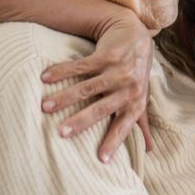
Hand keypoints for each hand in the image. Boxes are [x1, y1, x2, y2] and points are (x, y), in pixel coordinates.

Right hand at [39, 14, 154, 160]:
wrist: (135, 35)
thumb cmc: (136, 74)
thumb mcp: (141, 98)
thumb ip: (142, 124)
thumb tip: (150, 150)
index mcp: (135, 104)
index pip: (123, 126)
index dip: (113, 142)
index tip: (101, 159)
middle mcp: (129, 88)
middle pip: (101, 108)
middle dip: (81, 122)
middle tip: (61, 133)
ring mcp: (118, 71)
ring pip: (87, 87)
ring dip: (64, 97)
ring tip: (44, 107)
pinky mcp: (106, 55)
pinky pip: (81, 66)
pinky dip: (62, 71)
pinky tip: (44, 77)